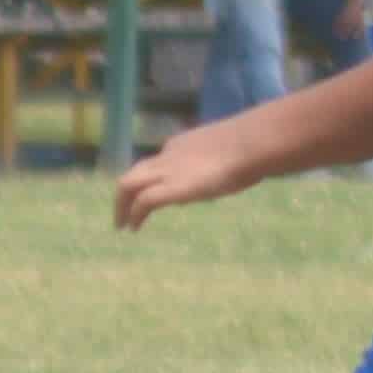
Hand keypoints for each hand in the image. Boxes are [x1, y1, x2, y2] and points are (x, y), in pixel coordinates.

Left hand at [116, 120, 257, 230]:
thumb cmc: (251, 148)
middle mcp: (168, 156)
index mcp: (182, 145)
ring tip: (121, 224)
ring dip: (121, 206)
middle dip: (125, 193)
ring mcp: (168, 171)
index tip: (154, 193)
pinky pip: (143, 202)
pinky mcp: (172, 188)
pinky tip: (134, 228)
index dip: (152, 178)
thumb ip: (224, 163)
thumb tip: (234, 172)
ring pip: (128, 184)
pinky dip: (134, 215)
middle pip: (135, 172)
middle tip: (122, 213)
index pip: (159, 161)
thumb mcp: (232, 154)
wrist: (249, 144)